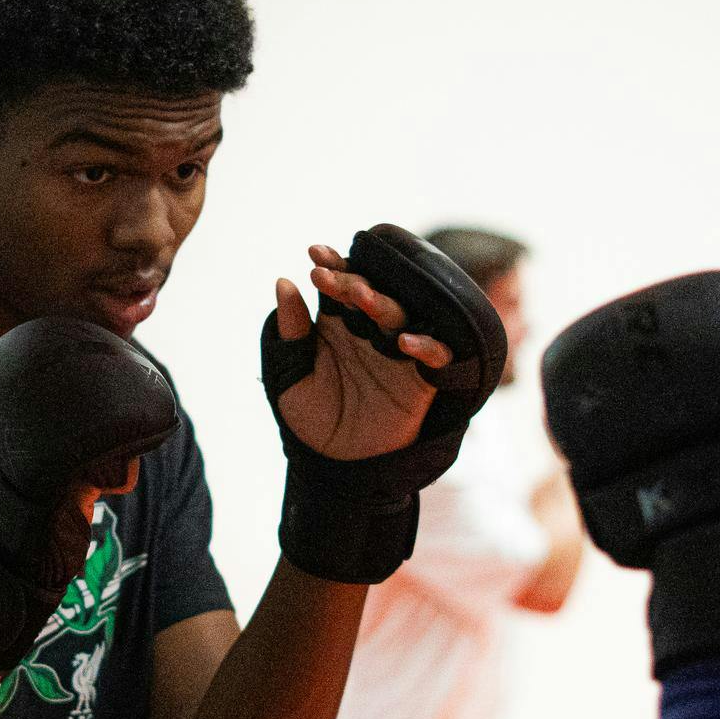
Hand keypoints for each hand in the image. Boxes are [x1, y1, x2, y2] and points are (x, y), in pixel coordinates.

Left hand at [271, 245, 452, 460]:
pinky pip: (436, 356)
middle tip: (331, 277)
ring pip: (400, 317)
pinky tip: (404, 343)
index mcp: (339, 323)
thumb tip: (283, 282)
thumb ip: (288, 335)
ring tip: (361, 296)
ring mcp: (398, 352)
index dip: (331, 267)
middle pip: (370, 295)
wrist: (336, 464)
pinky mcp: (422, 379)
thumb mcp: (289, 379)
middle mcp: (371, 330)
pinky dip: (426, 347)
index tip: (315, 254)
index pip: (339, 286)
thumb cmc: (312, 418)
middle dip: (352, 283)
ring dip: (383, 304)